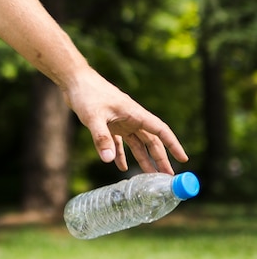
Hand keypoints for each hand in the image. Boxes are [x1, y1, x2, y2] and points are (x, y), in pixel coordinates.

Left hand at [63, 67, 188, 173]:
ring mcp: (120, 121)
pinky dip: (121, 154)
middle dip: (160, 158)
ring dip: (143, 159)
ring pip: (137, 143)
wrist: (74, 80)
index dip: (173, 145)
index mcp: (134, 114)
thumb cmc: (87, 93)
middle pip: (151, 140)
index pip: (160, 130)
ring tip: (149, 176)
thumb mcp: (94, 117)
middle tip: (167, 177)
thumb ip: (101, 138)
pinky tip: (121, 167)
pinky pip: (119, 142)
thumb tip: (108, 161)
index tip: (183, 159)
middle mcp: (131, 118)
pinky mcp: (109, 123)